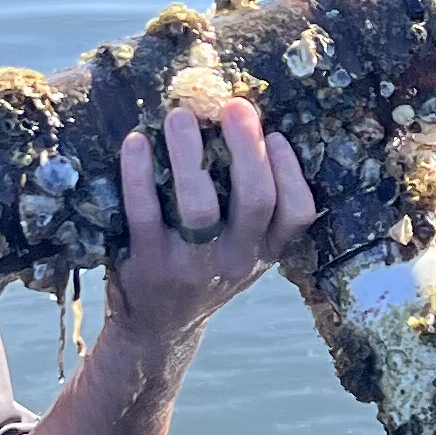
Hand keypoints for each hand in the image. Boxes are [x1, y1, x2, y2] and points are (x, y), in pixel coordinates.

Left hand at [102, 101, 315, 341]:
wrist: (156, 328)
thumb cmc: (203, 271)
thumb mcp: (241, 250)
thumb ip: (250, 207)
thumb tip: (248, 126)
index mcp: (264, 252)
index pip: (298, 214)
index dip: (290, 170)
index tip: (276, 134)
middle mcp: (234, 261)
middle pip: (255, 199)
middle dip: (247, 147)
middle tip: (233, 106)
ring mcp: (190, 265)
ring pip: (200, 205)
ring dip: (190, 154)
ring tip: (180, 116)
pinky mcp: (146, 264)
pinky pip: (144, 212)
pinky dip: (139, 173)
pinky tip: (136, 142)